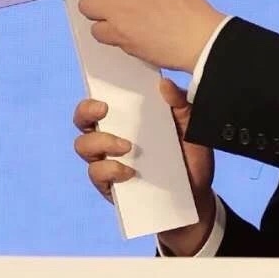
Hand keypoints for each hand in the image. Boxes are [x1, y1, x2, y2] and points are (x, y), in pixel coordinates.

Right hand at [72, 79, 217, 254]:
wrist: (196, 194)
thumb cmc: (189, 156)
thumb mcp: (190, 127)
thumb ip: (180, 104)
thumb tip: (164, 83)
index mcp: (127, 118)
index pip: (101, 101)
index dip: (94, 93)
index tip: (105, 94)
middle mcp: (111, 137)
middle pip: (82, 120)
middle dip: (86, 111)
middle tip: (105, 110)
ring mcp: (107, 161)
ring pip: (84, 145)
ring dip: (101, 141)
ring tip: (127, 146)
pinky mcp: (108, 184)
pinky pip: (96, 173)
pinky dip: (110, 169)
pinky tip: (129, 171)